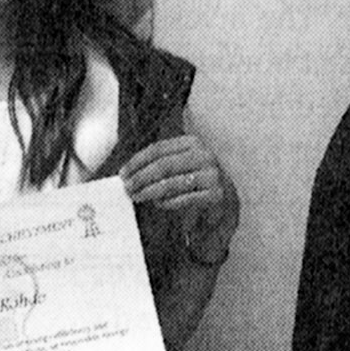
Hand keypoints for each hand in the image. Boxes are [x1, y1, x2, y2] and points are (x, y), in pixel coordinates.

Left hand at [120, 135, 238, 258]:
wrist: (226, 206)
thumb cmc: (197, 185)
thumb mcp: (182, 166)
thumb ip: (162, 164)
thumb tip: (130, 173)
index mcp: (193, 143)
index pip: (158, 149)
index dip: (137, 161)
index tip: (123, 173)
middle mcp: (204, 156)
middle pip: (163, 165)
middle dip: (141, 177)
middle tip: (127, 187)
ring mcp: (212, 175)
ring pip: (172, 182)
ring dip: (150, 191)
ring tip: (137, 197)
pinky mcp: (216, 196)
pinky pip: (184, 199)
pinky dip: (167, 202)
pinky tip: (157, 204)